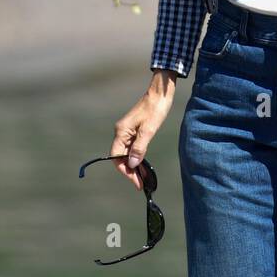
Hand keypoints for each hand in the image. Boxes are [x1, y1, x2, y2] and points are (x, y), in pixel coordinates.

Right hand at [110, 71, 177, 189]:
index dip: (125, 170)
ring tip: (142, 178)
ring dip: (133, 166)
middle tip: (140, 183)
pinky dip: (136, 157)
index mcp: (122, 131)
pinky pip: (131, 147)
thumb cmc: (155, 109)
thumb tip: (132, 164)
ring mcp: (127, 131)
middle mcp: (121, 132)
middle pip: (120, 157)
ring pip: (126, 153)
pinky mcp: (134, 130)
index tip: (136, 181)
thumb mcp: (149, 130)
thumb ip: (140, 147)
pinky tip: (143, 165)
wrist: (160, 93)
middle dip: (129, 171)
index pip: (117, 157)